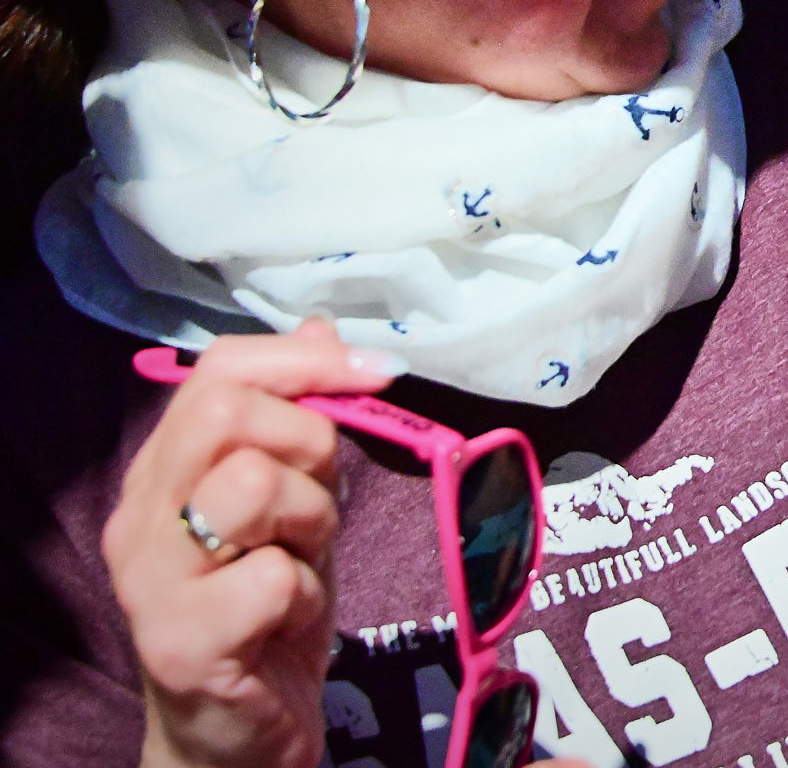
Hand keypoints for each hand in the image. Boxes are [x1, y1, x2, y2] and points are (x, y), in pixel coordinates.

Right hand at [108, 321, 402, 767]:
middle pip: (229, 411)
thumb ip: (300, 421)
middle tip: (316, 508)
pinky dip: (305, 594)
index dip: (305, 361)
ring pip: (253, 484)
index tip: (377, 376)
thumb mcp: (295, 502)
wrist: (238, 734)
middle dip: (309, 445)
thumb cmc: (268, 608)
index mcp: (163, 471)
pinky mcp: (181, 643)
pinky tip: (287, 621)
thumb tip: (322, 330)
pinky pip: (273, 576)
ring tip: (300, 564)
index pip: (216, 369)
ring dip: (311, 521)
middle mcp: (140, 516)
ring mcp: (151, 580)